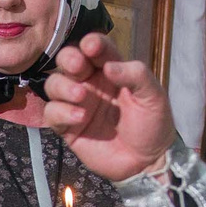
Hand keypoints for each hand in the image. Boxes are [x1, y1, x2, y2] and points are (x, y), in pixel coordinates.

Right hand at [40, 33, 174, 183]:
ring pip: (54, 85)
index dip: (92, 44)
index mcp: (111, 71)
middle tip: (78, 67)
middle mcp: (90, 84)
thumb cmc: (152, 125)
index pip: (96, 49)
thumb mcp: (153, 96)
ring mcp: (77, 105)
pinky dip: (61, 112)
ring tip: (80, 96)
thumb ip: (136, 75)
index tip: (92, 47)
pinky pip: (52, 113)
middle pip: (67, 61)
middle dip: (68, 59)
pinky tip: (80, 117)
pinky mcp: (68, 127)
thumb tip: (108, 66)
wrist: (147, 162)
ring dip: (63, 86)